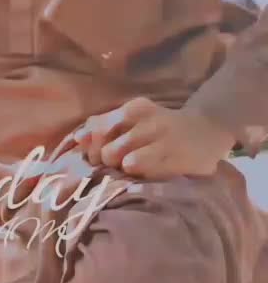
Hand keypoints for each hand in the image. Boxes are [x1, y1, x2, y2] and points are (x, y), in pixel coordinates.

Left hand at [72, 97, 235, 179]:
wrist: (206, 131)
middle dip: (107, 162)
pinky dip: (139, 174)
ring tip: (132, 167)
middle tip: (117, 164)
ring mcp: (162, 139)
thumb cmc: (161, 128)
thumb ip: (105, 126)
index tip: (98, 155)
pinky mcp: (174, 158)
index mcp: (135, 108)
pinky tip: (147, 172)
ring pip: (122, 161)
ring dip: (123, 169)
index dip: (91, 148)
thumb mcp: (134, 119)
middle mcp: (148, 120)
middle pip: (107, 150)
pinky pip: (141, 170)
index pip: (97, 129)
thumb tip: (77, 138)